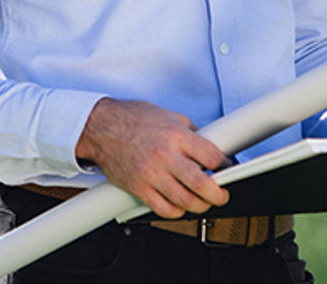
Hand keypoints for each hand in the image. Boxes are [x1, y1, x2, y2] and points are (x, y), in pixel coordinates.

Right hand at [74, 98, 229, 218]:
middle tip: (221, 194)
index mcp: (176, 136)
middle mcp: (165, 156)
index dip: (225, 166)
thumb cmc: (132, 119)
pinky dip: (177, 211)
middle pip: (203, 186)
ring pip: (186, 202)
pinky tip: (179, 203)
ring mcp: (151, 174)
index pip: (213, 157)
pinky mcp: (139, 188)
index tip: (226, 169)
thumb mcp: (168, 116)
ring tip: (202, 200)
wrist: (100, 127)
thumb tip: (210, 145)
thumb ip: (190, 132)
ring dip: (200, 205)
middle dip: (219, 194)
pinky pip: (165, 210)